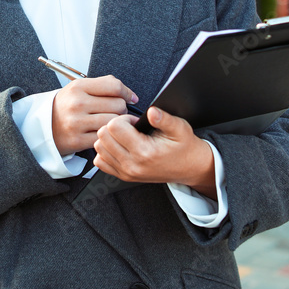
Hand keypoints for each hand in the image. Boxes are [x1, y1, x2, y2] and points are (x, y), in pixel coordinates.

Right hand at [51, 76, 138, 156]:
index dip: (126, 92)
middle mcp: (77, 103)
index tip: (129, 98)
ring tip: (108, 122)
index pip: (114, 86)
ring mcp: (77, 122)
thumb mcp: (79, 88)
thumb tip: (131, 96)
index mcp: (78, 87)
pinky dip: (107, 135)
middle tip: (113, 112)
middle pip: (118, 104)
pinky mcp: (78, 140)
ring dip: (116, 123)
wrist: (43, 126)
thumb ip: (103, 86)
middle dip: (121, 109)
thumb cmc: (66, 106)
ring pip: (114, 121)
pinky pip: (105, 137)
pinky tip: (102, 133)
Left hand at [93, 106, 216, 199]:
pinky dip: (106, 151)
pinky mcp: (123, 176)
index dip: (124, 118)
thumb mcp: (179, 128)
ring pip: (99, 148)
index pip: (114, 126)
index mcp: (144, 152)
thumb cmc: (184, 146)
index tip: (135, 122)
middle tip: (130, 128)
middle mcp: (132, 165)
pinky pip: (100, 161)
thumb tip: (152, 112)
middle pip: (102, 136)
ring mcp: (126, 172)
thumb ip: (164, 119)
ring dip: (109, 138)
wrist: (190, 167)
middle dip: (114, 126)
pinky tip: (120, 146)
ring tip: (126, 136)